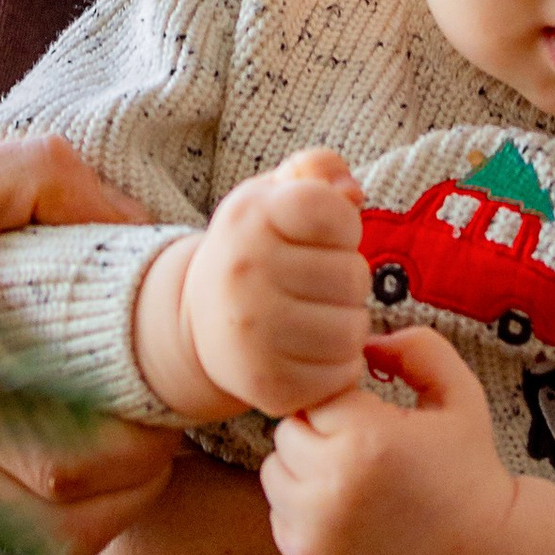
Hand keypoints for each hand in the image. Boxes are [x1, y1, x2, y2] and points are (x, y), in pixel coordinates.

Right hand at [136, 147, 368, 420]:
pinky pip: (342, 374)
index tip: (320, 234)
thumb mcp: (275, 195)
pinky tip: (310, 350)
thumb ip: (317, 169)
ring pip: (353, 329)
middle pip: (353, 275)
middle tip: (315, 282)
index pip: (333, 212)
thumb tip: (351, 193)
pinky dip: (338, 364)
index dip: (342, 224)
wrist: (201, 322)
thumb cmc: (255, 250)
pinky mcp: (267, 384)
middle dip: (347, 278)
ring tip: (316, 315)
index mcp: (249, 218)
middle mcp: (244, 275)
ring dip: (347, 323)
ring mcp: (253, 334)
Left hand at [262, 327, 554, 554]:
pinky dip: (303, 507)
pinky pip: (278, 513)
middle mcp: (332, 488)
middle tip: (365, 447)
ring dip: (304, 467)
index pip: (316, 393)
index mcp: (368, 440)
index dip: (346, 399)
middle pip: (289, 430)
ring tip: (353, 476)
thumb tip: (364, 342)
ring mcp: (315, 531)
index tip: (373, 416)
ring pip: (274, 471)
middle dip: (322, 431)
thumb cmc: (471, 472)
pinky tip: (347, 508)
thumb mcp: (460, 394)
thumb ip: (416, 348)